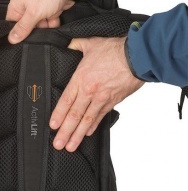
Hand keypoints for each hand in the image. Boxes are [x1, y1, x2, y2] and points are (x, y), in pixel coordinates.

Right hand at [6, 0, 73, 42]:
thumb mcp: (32, 14)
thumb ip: (22, 28)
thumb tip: (11, 39)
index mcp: (16, 6)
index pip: (12, 24)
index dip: (17, 32)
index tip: (22, 40)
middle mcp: (25, 7)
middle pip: (26, 26)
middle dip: (34, 30)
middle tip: (39, 31)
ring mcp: (38, 8)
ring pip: (38, 25)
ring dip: (45, 27)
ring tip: (49, 22)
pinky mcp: (49, 10)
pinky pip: (48, 21)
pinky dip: (52, 23)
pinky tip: (55, 20)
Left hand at [50, 37, 144, 151]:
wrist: (138, 56)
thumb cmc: (114, 50)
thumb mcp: (89, 44)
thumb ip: (74, 45)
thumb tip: (66, 44)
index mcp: (81, 79)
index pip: (66, 100)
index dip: (58, 114)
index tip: (53, 126)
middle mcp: (90, 92)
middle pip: (75, 115)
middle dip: (65, 131)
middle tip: (58, 144)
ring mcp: (102, 99)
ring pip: (87, 120)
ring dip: (78, 135)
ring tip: (70, 146)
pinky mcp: (113, 101)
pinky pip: (100, 117)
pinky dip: (93, 126)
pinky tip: (86, 133)